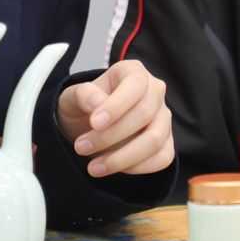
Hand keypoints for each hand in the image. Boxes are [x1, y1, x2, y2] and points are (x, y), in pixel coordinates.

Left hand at [56, 60, 173, 177]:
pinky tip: (113, 168)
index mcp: (133, 72)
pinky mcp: (167, 142)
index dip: (117, 105)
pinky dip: (137, 168)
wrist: (88, 126)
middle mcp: (154, 92)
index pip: (136, 84)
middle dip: (110, 135)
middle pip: (144, 114)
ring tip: (93, 166)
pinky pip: (162, 158)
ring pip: (155, 140)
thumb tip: (96, 103)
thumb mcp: (73, 96)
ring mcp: (163, 118)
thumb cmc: (84, 107)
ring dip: (122, 158)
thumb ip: (82, 94)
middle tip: (81, 147)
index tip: (94, 123)